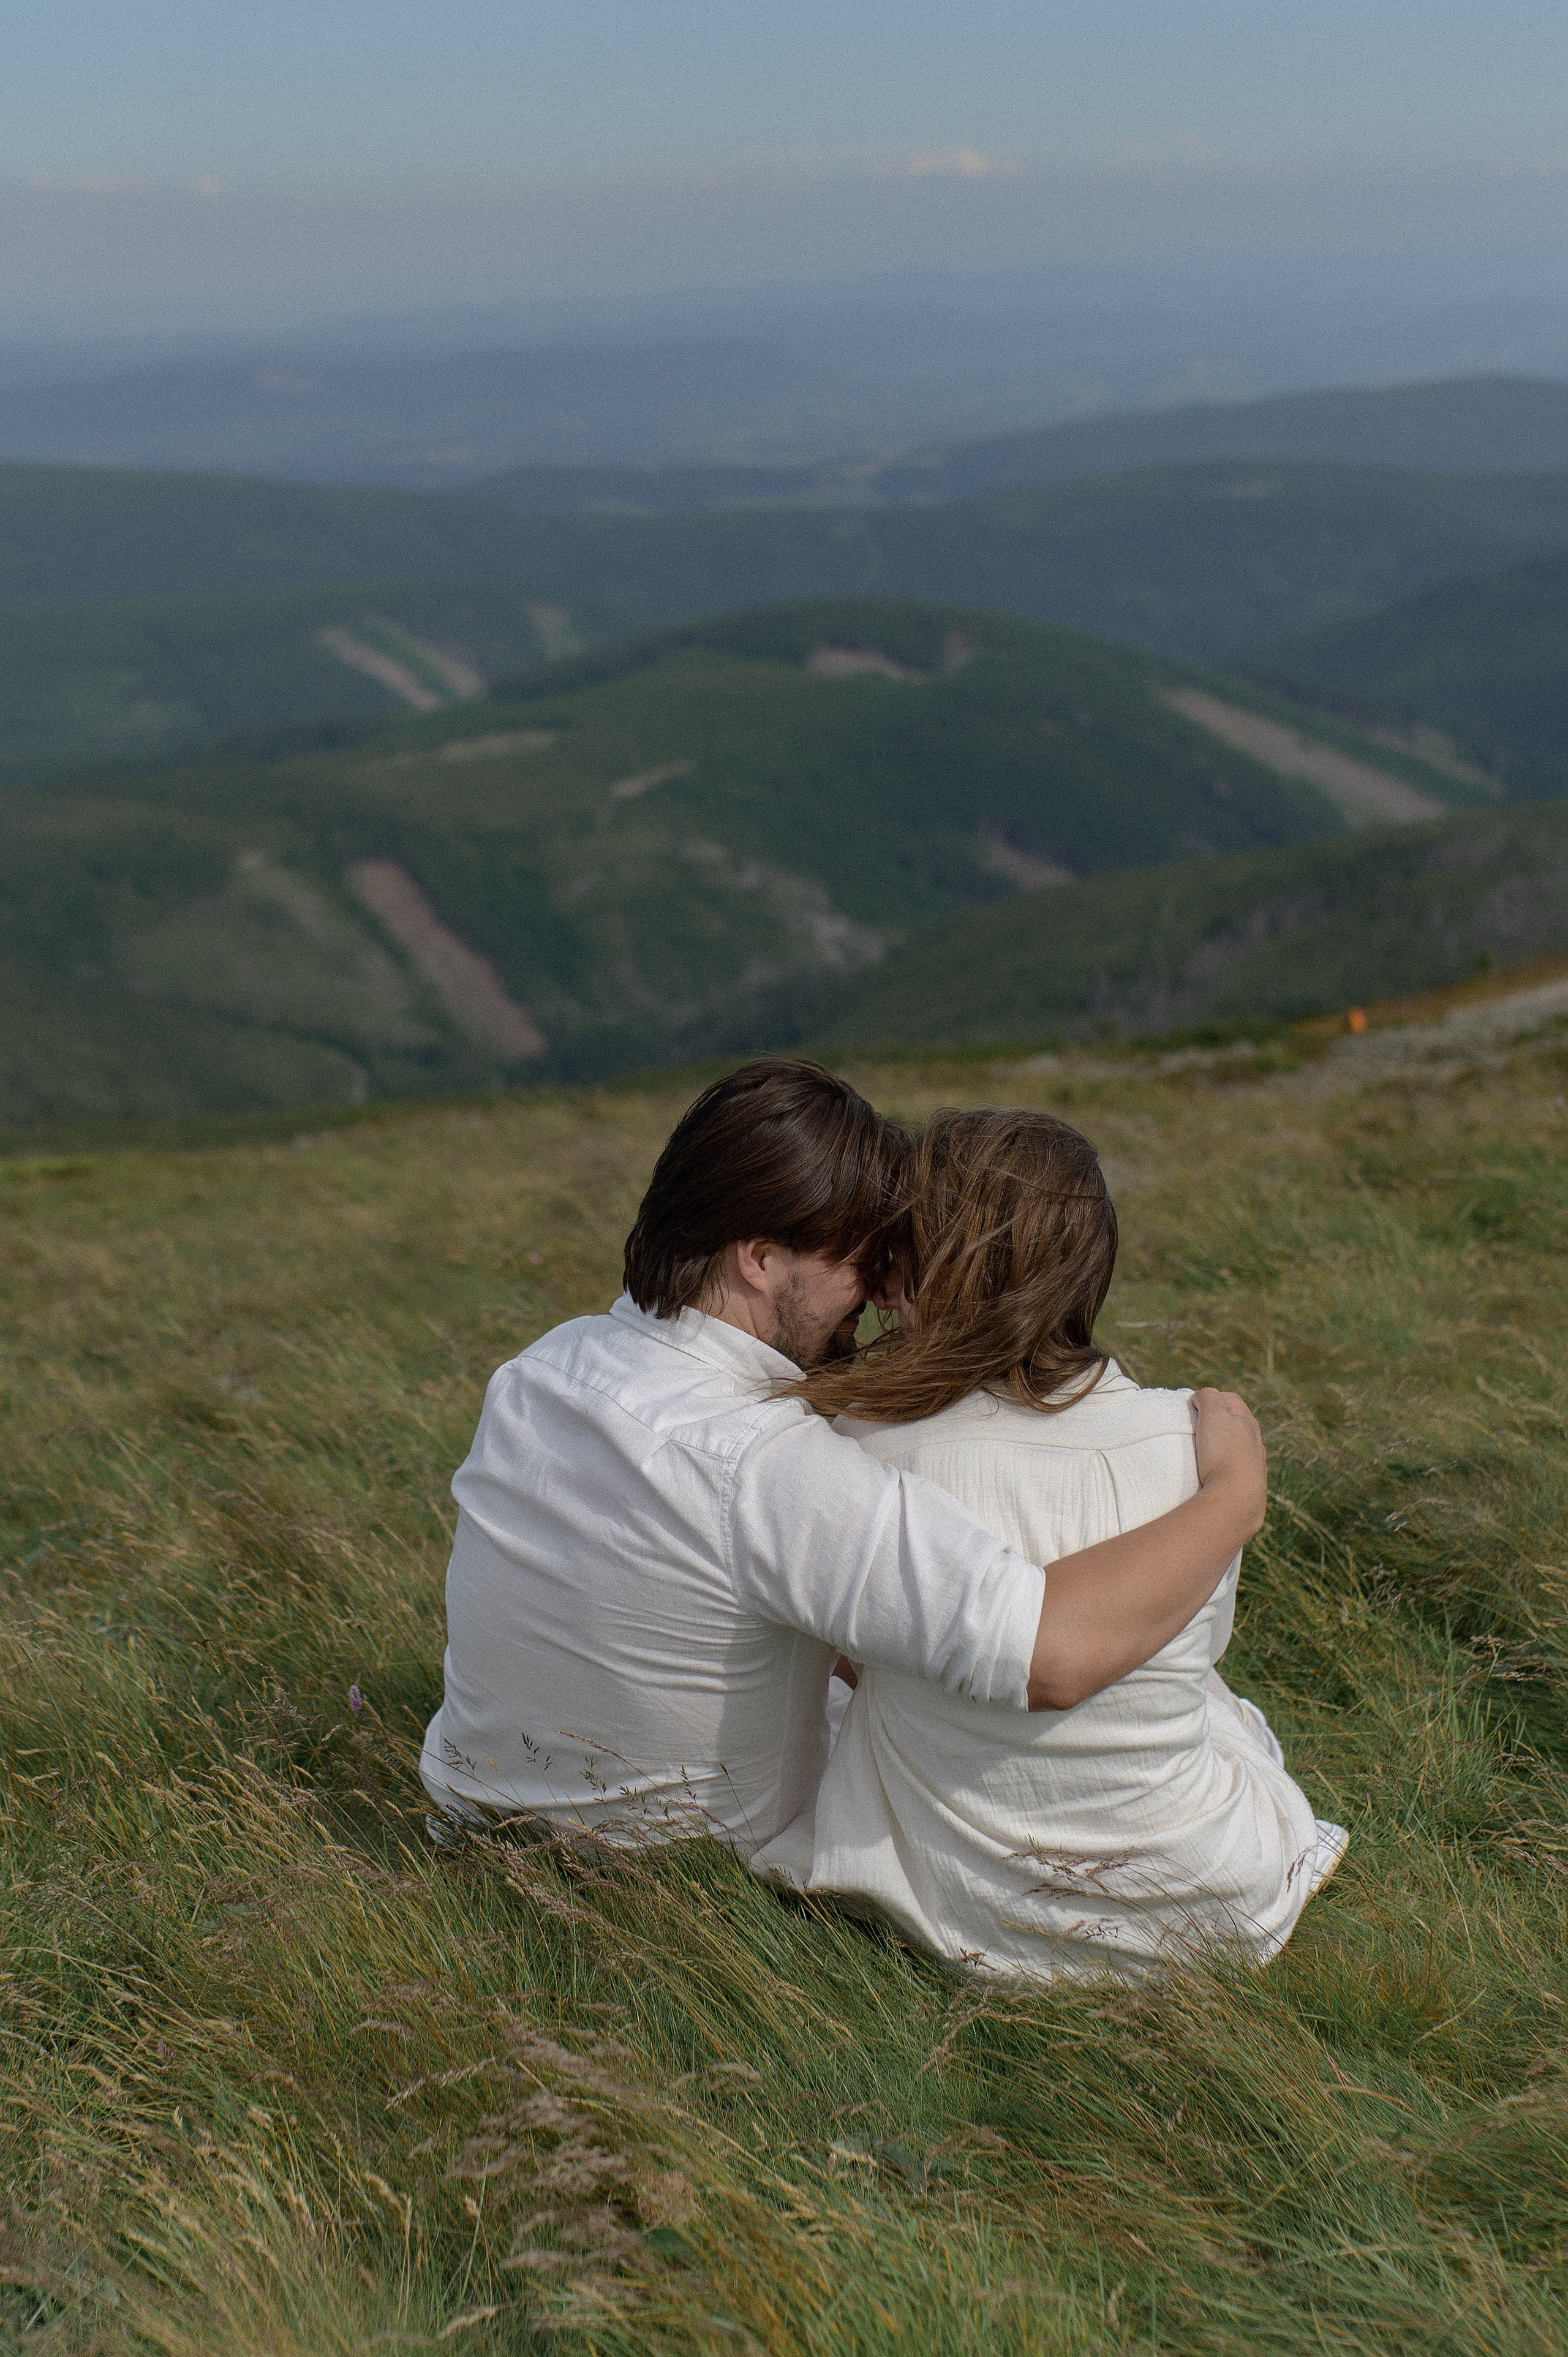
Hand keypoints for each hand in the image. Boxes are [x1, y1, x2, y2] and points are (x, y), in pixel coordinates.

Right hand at [1192, 1388, 1266, 1538]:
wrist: (1236, 1497)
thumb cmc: (1223, 1452)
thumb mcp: (1213, 1415)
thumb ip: (1208, 1397)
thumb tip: (1202, 1397)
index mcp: (1248, 1421)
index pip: (1230, 1399)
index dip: (1211, 1397)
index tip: (1194, 1406)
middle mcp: (1255, 1440)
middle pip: (1238, 1421)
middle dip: (1221, 1419)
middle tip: (1199, 1425)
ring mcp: (1255, 1463)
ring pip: (1240, 1446)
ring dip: (1226, 1443)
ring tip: (1207, 1450)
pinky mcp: (1250, 1484)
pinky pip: (1238, 1468)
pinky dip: (1228, 1464)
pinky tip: (1217, 1471)